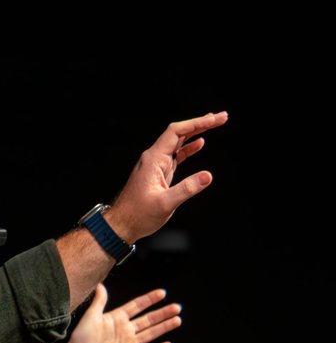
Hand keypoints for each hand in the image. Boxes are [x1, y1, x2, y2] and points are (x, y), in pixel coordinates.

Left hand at [53, 284, 180, 342]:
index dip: (149, 300)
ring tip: (177, 320)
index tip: (162, 293)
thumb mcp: (91, 316)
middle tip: (177, 307)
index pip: (137, 306)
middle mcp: (125, 331)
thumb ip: (99, 301)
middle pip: (148, 320)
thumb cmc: (81, 339)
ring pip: (151, 334)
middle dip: (162, 313)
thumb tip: (101, 284)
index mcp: (116, 319)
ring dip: (164, 327)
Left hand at [108, 112, 228, 241]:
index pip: (176, 132)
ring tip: (215, 124)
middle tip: (222, 117)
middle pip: (178, 133)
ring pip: (177, 143)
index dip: (196, 123)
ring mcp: (155, 165)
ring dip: (196, 133)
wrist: (120, 225)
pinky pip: (175, 155)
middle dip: (200, 123)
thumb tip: (207, 176)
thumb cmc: (137, 216)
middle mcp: (153, 159)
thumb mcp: (164, 204)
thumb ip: (186, 189)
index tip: (214, 119)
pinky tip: (200, 143)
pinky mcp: (158, 173)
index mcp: (153, 160)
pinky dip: (188, 148)